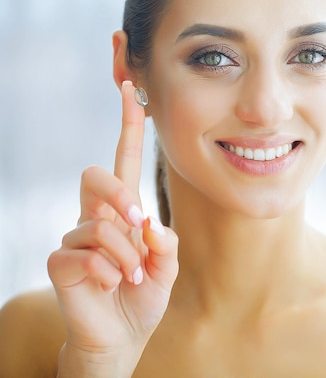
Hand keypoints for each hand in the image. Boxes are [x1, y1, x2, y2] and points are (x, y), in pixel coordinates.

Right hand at [48, 81, 178, 377]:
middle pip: (96, 175)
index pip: (122, 161)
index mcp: (123, 211)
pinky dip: (109, 273)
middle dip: (119, 195)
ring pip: (98, 225)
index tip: (131, 89)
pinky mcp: (60, 261)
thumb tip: (148, 223)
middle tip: (137, 223)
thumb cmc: (142, 297)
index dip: (127, 126)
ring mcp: (75, 237)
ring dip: (125, 255)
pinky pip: (85, 254)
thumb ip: (163, 243)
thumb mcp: (165, 267)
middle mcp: (96, 217)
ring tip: (130, 278)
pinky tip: (110, 286)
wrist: (122, 337)